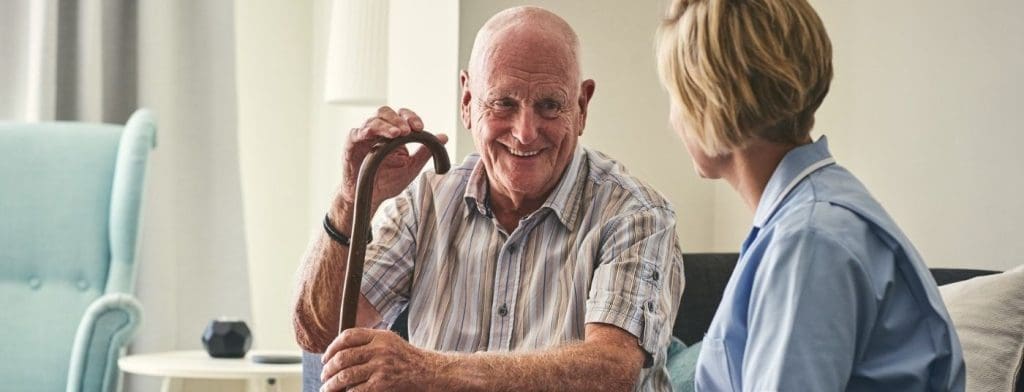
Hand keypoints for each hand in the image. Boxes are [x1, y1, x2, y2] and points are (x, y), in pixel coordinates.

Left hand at [320, 328, 438, 391]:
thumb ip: (370, 342)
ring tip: (327, 388)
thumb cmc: (409, 359)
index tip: (325, 358)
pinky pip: (356, 390)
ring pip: (345, 375)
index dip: (332, 347)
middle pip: (343, 357)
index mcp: (380, 336)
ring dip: (331, 385)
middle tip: (324, 376)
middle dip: (328, 369)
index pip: (347, 336)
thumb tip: (341, 351)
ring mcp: (381, 367)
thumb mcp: (391, 342)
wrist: (430, 372)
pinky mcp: (382, 384)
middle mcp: (379, 349)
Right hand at [338, 106, 448, 210]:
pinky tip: (377, 137)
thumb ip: (425, 151)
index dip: (411, 118)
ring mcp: (364, 137)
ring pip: (373, 120)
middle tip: (408, 130)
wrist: (370, 197)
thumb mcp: (411, 167)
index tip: (420, 127)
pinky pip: (356, 133)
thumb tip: (444, 137)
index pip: (402, 116)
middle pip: (386, 112)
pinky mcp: (351, 145)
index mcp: (393, 134)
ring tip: (397, 134)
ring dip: (386, 125)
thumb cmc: (387, 181)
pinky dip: (367, 131)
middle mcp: (378, 131)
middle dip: (399, 119)